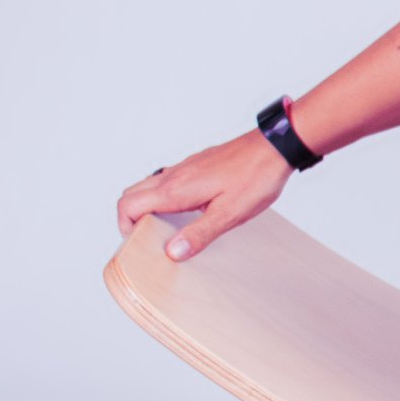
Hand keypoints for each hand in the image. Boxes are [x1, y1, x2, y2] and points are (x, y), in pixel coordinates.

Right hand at [115, 129, 292, 262]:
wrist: (274, 148)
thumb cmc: (256, 178)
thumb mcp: (229, 213)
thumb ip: (199, 234)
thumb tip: (171, 252)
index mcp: (175, 190)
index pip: (128, 205)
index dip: (125, 227)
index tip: (140, 244)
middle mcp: (174, 176)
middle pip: (132, 194)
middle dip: (130, 218)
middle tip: (149, 238)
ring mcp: (184, 168)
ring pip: (149, 186)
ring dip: (147, 206)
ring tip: (167, 228)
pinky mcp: (196, 165)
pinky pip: (168, 180)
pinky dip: (164, 196)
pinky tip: (188, 210)